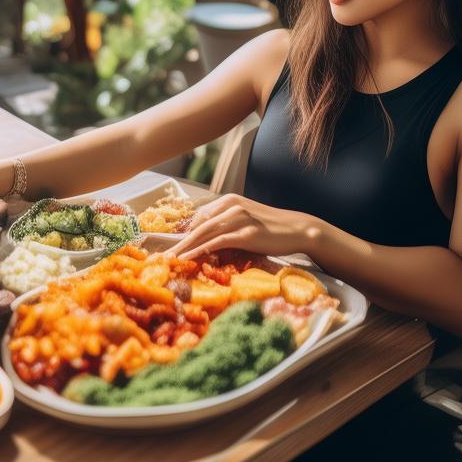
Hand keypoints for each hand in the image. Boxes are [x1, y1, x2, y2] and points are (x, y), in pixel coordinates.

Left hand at [167, 194, 319, 259]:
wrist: (297, 229)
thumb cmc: (271, 228)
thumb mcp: (246, 219)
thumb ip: (227, 224)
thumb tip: (206, 240)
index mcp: (229, 201)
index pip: (199, 217)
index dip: (183, 232)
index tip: (170, 245)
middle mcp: (231, 206)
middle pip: (198, 225)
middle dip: (179, 241)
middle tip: (164, 256)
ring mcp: (239, 218)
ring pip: (204, 232)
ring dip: (186, 247)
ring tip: (172, 259)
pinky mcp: (246, 233)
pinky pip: (218, 242)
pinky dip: (201, 250)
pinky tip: (190, 258)